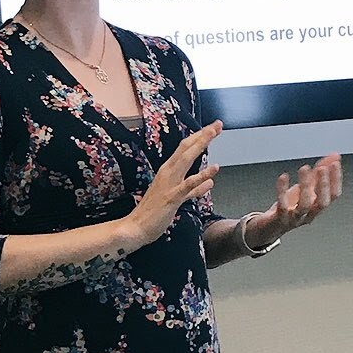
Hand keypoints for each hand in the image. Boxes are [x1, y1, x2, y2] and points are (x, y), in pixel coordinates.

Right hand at [127, 121, 222, 249]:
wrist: (135, 227)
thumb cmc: (153, 213)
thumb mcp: (176, 197)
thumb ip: (193, 189)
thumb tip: (209, 182)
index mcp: (168, 171)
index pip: (184, 149)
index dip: (198, 138)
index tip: (212, 129)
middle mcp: (168, 173)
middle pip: (186, 148)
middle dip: (202, 135)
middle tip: (217, 124)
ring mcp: (169, 184)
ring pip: (186, 159)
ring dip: (200, 145)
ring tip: (214, 133)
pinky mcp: (172, 197)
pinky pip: (188, 184)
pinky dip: (201, 175)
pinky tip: (214, 168)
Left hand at [245, 155, 343, 248]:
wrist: (268, 228)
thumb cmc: (289, 207)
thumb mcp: (305, 188)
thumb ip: (319, 173)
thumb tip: (335, 156)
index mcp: (317, 207)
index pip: (333, 196)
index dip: (336, 180)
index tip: (335, 163)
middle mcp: (309, 214)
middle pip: (322, 203)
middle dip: (323, 185)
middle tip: (322, 168)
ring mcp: (295, 219)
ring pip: (304, 205)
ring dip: (306, 186)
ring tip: (305, 168)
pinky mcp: (279, 219)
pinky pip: (282, 206)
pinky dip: (282, 191)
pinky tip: (283, 177)